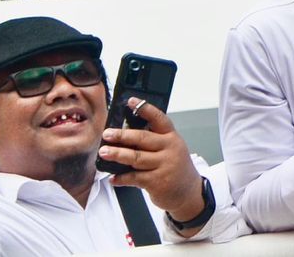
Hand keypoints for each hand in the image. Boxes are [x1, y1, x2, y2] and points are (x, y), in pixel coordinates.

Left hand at [100, 100, 208, 224]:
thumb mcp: (171, 149)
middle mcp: (169, 149)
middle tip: (107, 134)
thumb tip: (124, 135)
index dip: (145, 109)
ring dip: (118, 155)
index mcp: (171, 137)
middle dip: (122, 135)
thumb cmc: (175, 166)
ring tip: (104, 152)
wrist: (189, 191)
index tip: (131, 101)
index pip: (159, 119)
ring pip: (136, 158)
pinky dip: (121, 178)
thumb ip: (153, 141)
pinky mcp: (157, 182)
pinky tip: (113, 178)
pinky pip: (135, 178)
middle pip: (143, 139)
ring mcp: (164, 165)